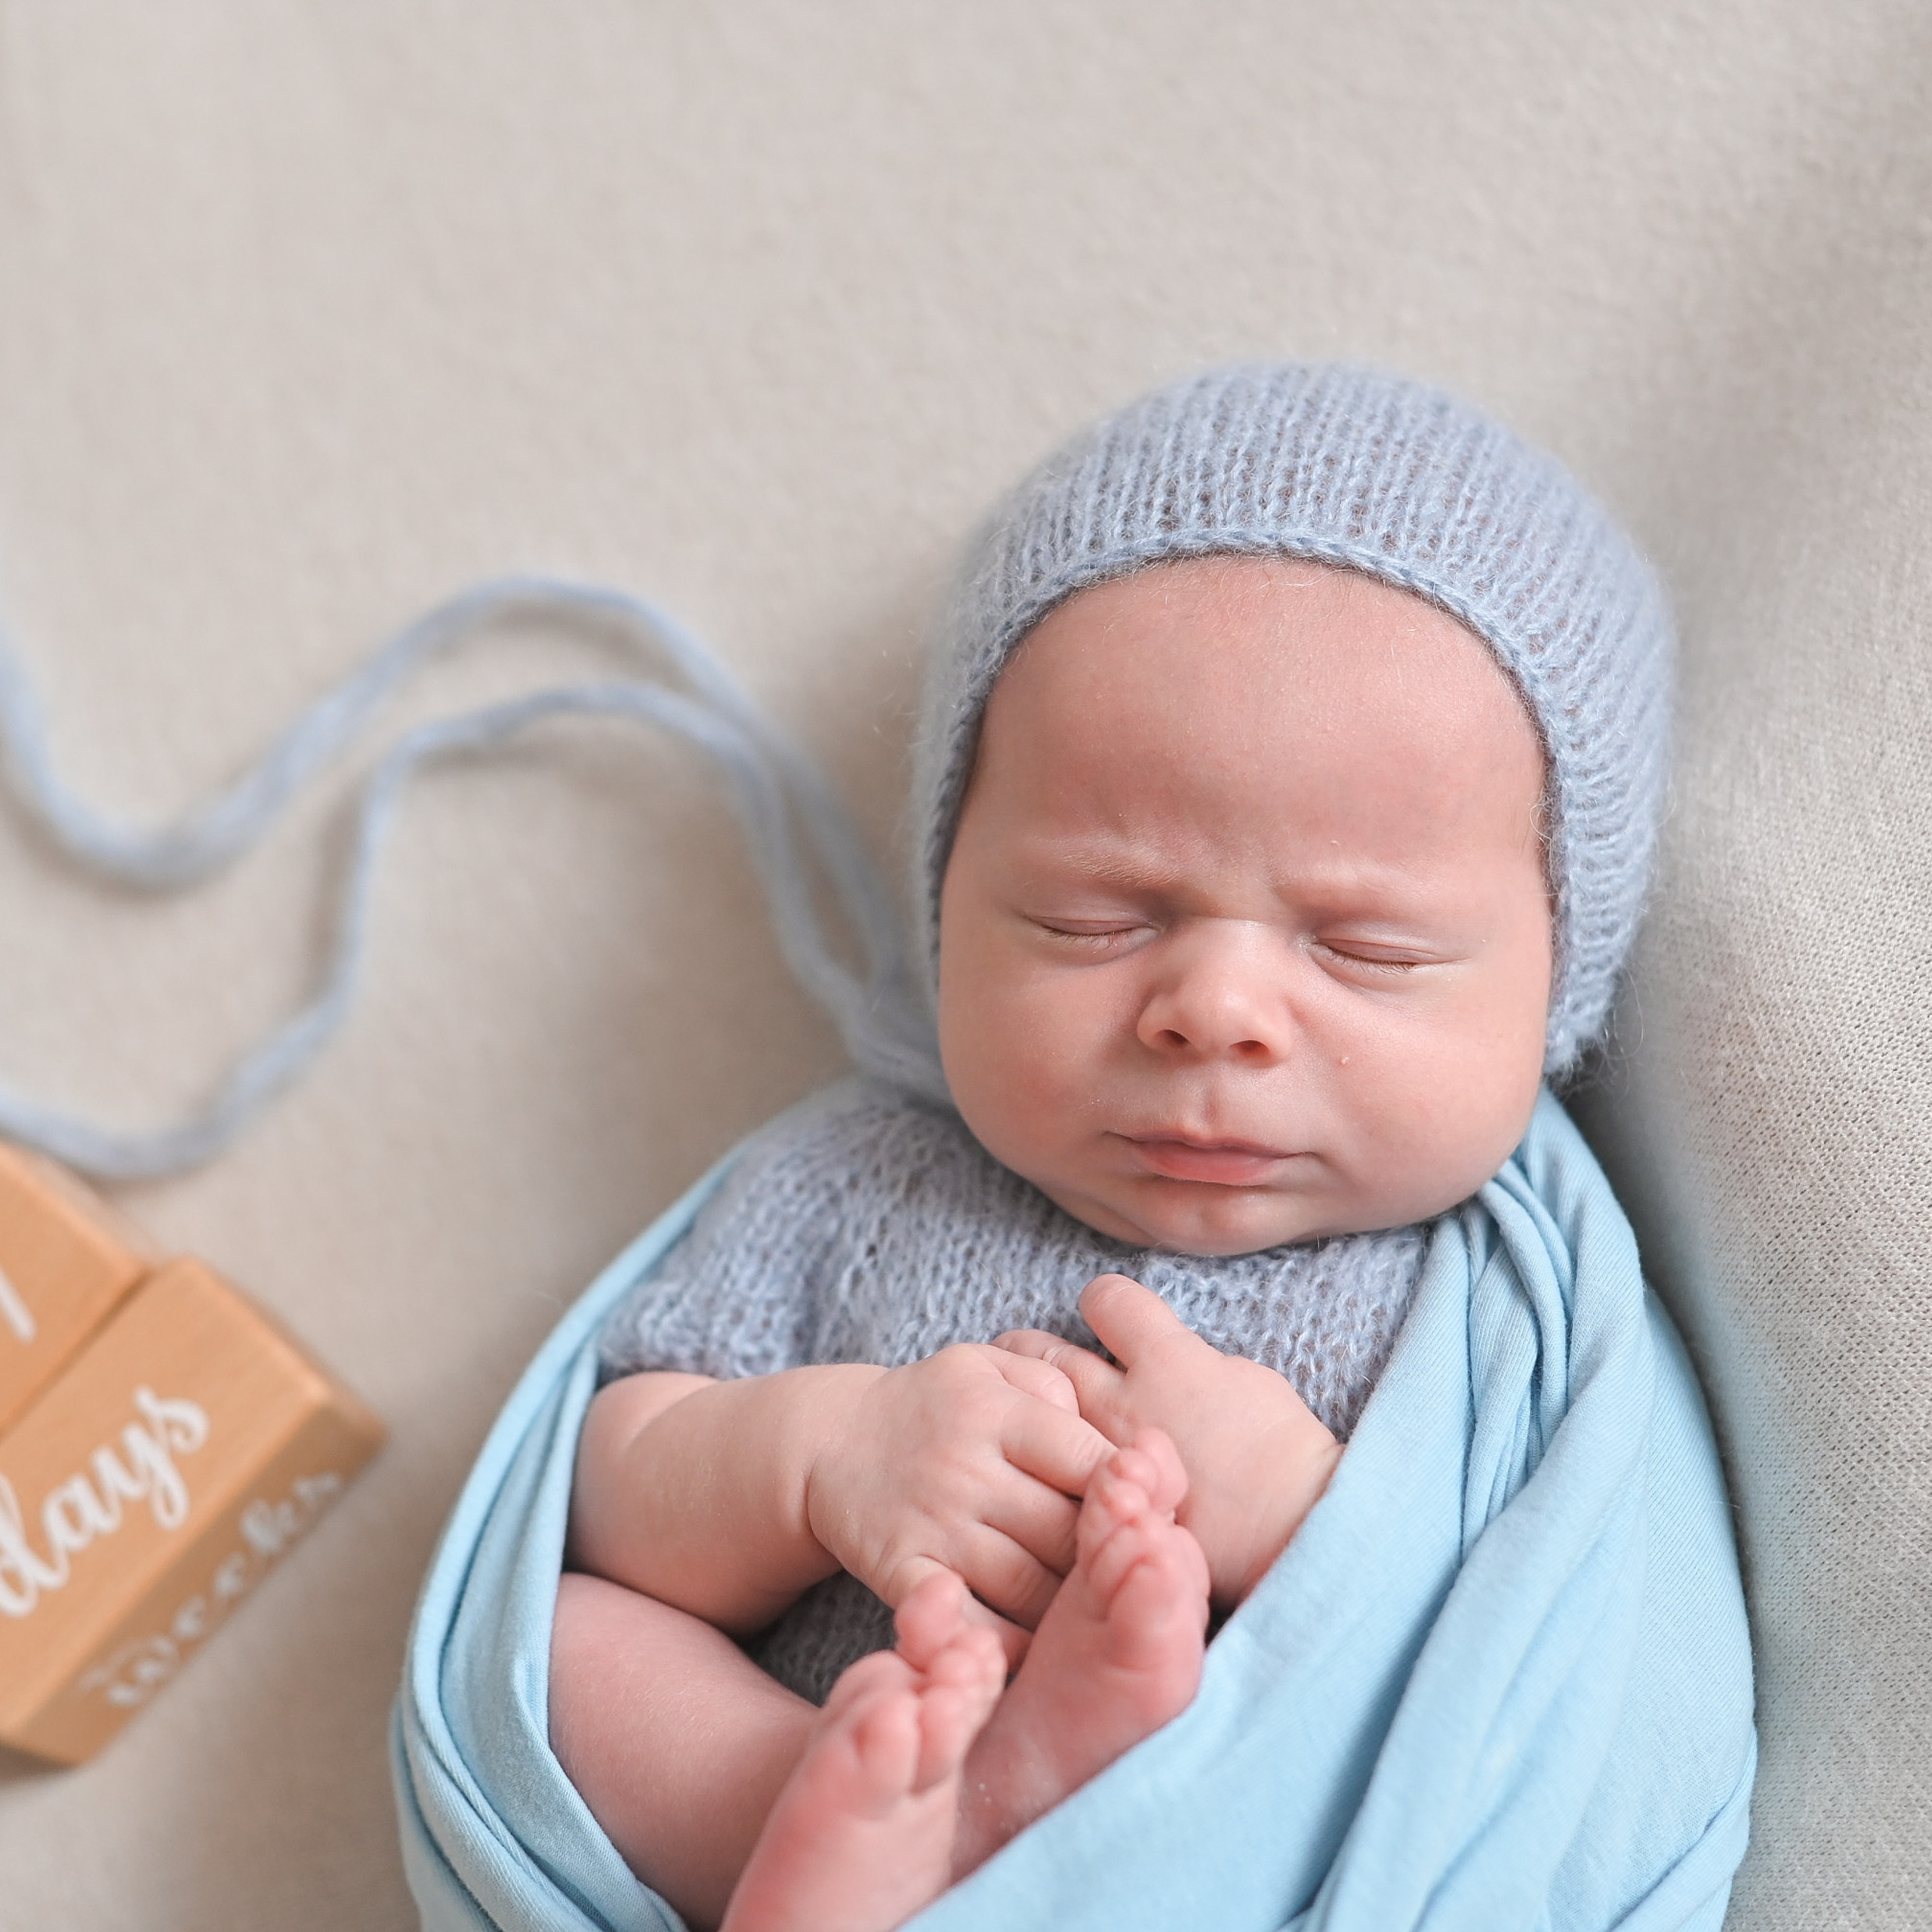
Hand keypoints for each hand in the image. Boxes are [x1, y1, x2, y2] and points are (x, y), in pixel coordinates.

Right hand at [804, 1344, 1114, 1643]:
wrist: (832, 1441)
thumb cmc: (936, 1405)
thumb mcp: (988, 1367)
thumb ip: (1055, 1385)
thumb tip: (1115, 1443)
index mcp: (995, 1410)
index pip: (1090, 1459)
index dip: (1136, 1492)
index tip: (1155, 1513)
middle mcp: (964, 1467)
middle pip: (1068, 1530)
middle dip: (1114, 1555)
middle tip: (1142, 1572)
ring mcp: (932, 1525)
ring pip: (1031, 1586)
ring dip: (1075, 1607)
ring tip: (1104, 1609)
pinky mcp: (902, 1573)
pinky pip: (970, 1623)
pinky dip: (1010, 1646)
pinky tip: (1042, 1650)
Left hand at [994, 1275, 1341, 1608]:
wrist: (1294, 1531)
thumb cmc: (1284, 1451)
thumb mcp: (1242, 1378)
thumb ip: (1186, 1361)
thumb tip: (1157, 1357)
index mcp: (1167, 1357)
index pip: (1108, 1300)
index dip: (1106, 1302)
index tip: (1105, 1311)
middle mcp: (1124, 1400)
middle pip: (1048, 1356)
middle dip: (1032, 1353)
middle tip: (1020, 1354)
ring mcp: (1105, 1457)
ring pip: (1038, 1417)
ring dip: (1028, 1410)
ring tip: (1020, 1411)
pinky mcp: (1100, 1508)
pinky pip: (1052, 1481)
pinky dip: (1041, 1471)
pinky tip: (1040, 1474)